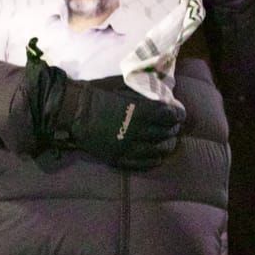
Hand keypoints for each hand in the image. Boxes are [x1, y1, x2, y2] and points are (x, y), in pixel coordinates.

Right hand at [49, 75, 184, 170]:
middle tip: (174, 127)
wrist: (76, 112)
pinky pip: (143, 164)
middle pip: (166, 134)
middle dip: (173, 130)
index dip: (178, 115)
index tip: (179, 114)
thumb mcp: (124, 89)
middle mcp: (137, 132)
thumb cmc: (99, 95)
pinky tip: (156, 156)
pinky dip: (153, 160)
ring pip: (158, 151)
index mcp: (140, 112)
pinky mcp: (118, 159)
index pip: (169, 116)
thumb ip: (144, 95)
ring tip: (168, 142)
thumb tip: (162, 97)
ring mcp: (128, 148)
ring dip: (166, 146)